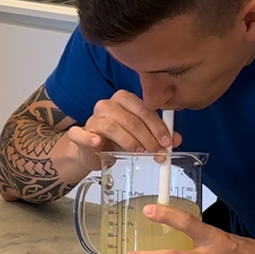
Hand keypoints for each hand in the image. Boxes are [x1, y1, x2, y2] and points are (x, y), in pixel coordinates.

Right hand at [65, 90, 180, 169]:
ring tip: (138, 153)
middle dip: (147, 136)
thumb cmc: (116, 141)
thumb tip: (176, 139)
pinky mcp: (78, 134)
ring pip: (111, 125)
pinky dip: (89, 138)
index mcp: (124, 101)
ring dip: (128, 141)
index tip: (167, 141)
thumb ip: (157, 136)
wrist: (91, 152)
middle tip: (156, 151)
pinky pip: (80, 133)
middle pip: (130, 118)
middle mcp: (107, 105)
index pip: (144, 109)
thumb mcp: (140, 138)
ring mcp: (92, 119)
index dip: (157, 126)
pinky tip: (98, 143)